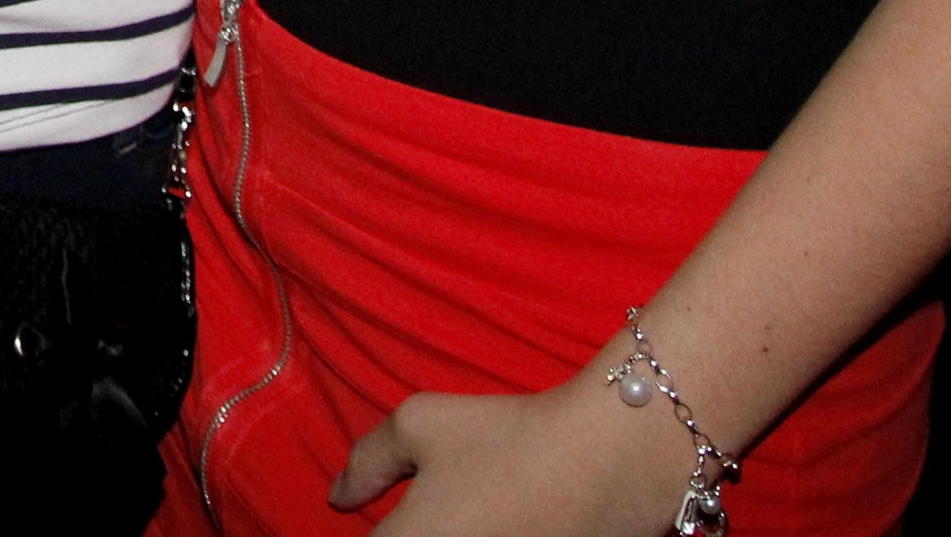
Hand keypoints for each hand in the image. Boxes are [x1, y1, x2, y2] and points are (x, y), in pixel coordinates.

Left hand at [336, 369, 698, 536]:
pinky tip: (499, 524)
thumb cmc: (509, 436)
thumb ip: (367, 462)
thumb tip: (340, 498)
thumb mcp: (420, 424)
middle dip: (409, 533)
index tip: (393, 512)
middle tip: (431, 509)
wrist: (611, 461)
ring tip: (472, 512)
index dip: (376, 528)